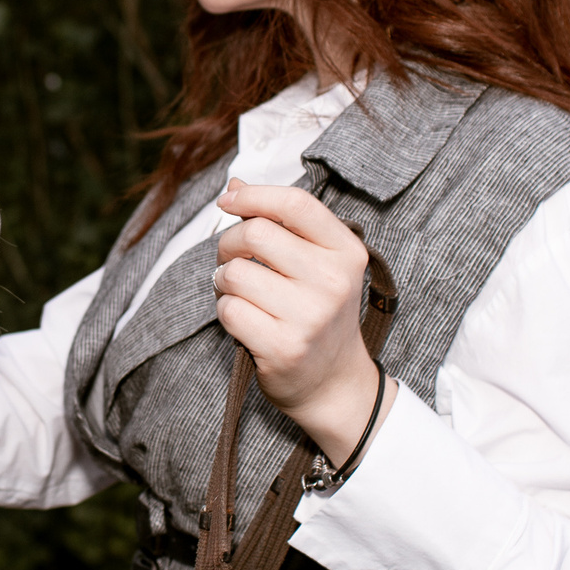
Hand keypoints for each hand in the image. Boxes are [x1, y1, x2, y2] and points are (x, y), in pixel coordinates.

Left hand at [212, 180, 386, 466]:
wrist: (334, 383)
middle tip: (232, 260)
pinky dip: (225, 310)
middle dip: (229, 244)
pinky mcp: (283, 347)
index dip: (253, 196)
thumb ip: (280, 223)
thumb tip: (235, 186)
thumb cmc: (318, 314)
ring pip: (235, 273)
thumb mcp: (317, 263)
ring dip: (223, 281)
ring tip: (239, 294)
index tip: (229, 201)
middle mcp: (333, 281)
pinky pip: (229, 310)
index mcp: (346, 251)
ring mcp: (309, 316)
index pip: (294, 204)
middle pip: (255, 233)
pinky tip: (242, 318)